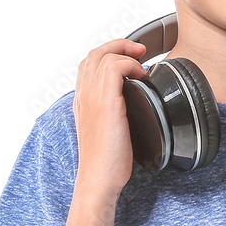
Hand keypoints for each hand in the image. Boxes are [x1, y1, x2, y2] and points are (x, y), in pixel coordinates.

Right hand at [72, 39, 148, 198]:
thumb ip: (116, 114)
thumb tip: (137, 104)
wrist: (98, 180)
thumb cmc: (107, 163)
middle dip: (119, 45)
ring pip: (102, 55)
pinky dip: (131, 65)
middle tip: (141, 51)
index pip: (89, 64)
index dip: (110, 54)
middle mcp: (83, 96)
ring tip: (143, 63)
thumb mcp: (109, 131)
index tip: (132, 60)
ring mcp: (91, 97)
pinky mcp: (105, 102)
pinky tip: (143, 77)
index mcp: (82, 102)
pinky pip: (115, 67)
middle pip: (94, 53)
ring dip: (126, 53)